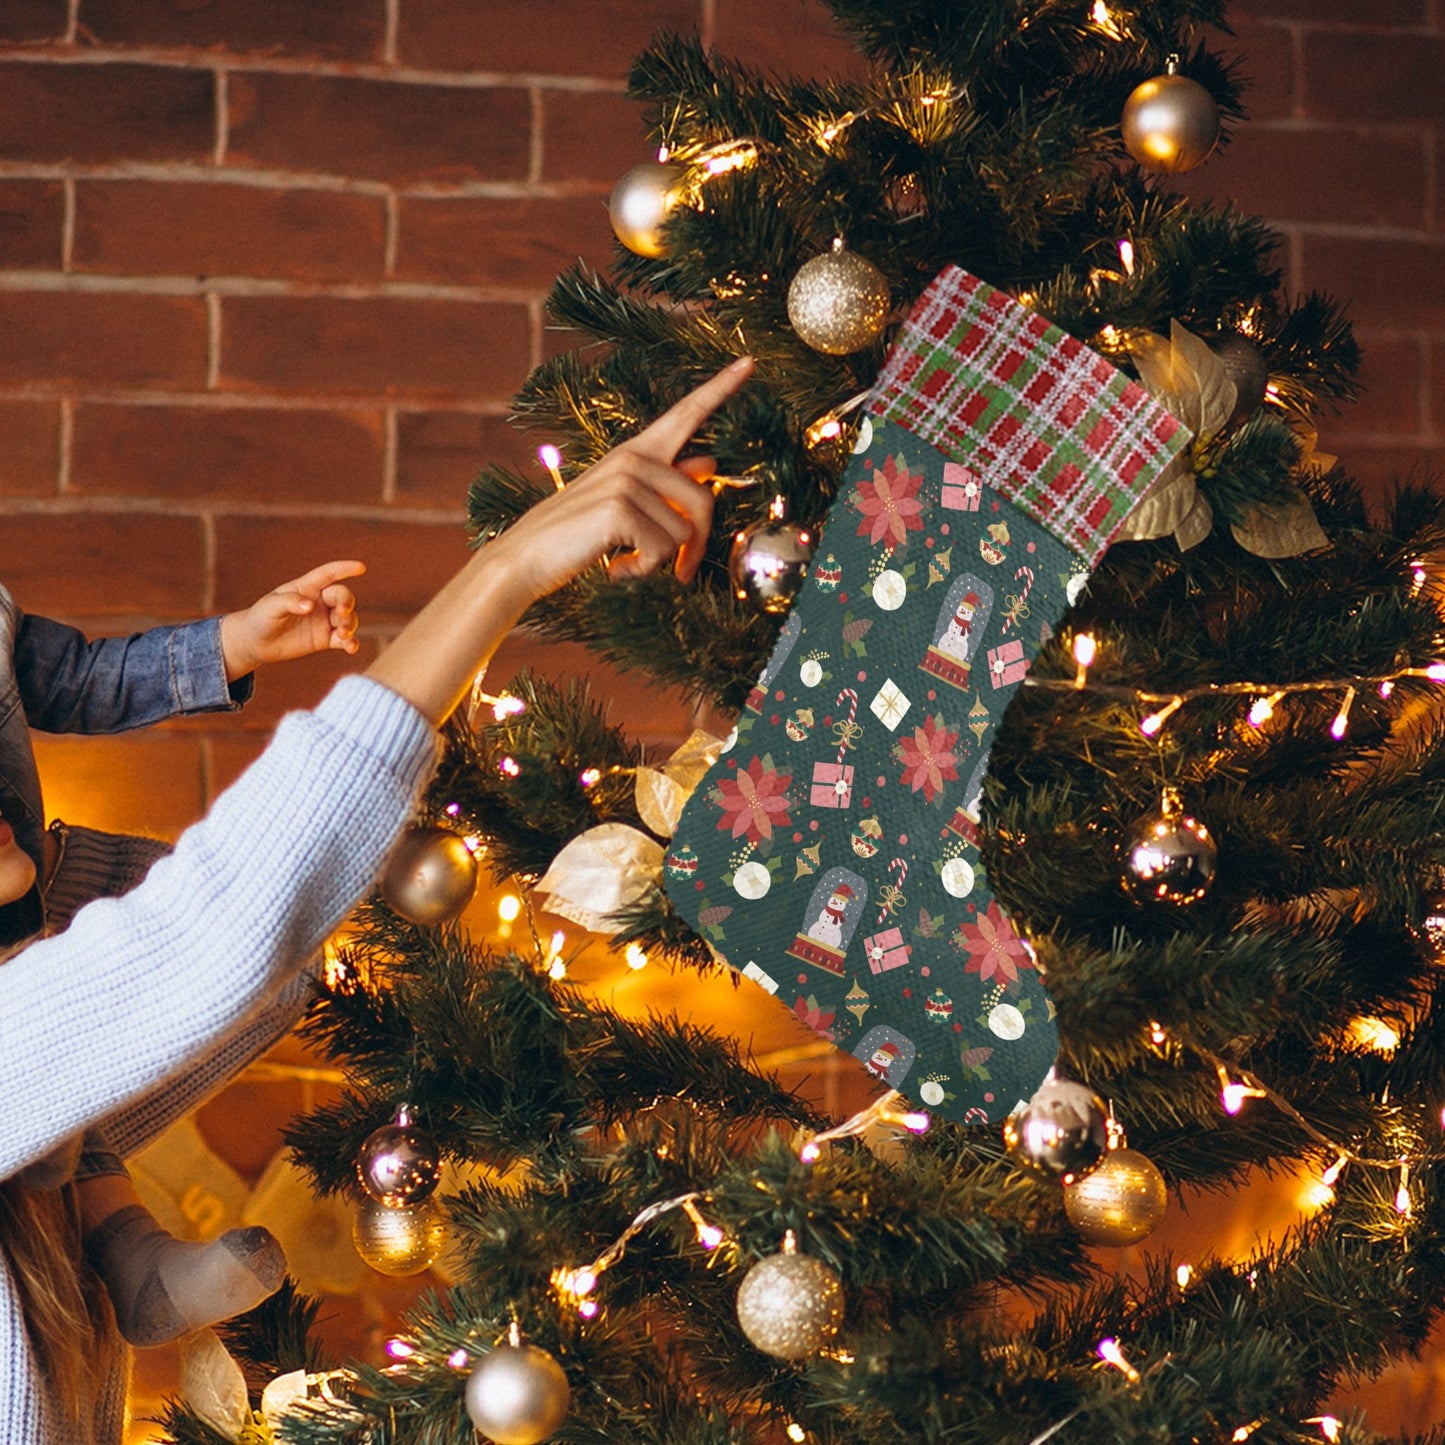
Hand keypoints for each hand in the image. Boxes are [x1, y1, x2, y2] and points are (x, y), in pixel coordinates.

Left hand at [220, 560, 365, 680]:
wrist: (255, 643)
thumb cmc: (260, 618)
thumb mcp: (270, 607)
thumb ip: (289, 602)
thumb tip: (310, 606)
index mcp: (306, 588)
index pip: (328, 574)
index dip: (344, 569)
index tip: (361, 567)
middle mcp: (319, 602)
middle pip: (342, 597)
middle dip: (347, 603)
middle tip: (341, 613)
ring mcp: (323, 621)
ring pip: (348, 618)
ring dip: (350, 624)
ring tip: (342, 635)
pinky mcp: (325, 639)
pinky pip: (344, 640)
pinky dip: (351, 643)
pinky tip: (351, 648)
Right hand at [483, 356, 754, 607]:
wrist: (526, 557)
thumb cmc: (577, 533)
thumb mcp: (623, 502)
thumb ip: (666, 483)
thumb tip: (709, 460)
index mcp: (637, 451)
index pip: (686, 414)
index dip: (720, 389)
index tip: (749, 363)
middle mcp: (634, 458)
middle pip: (703, 501)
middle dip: (696, 545)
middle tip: (680, 573)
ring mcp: (626, 480)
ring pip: (683, 533)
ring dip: (659, 562)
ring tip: (624, 560)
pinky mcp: (620, 509)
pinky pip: (661, 551)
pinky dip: (641, 571)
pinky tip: (614, 568)